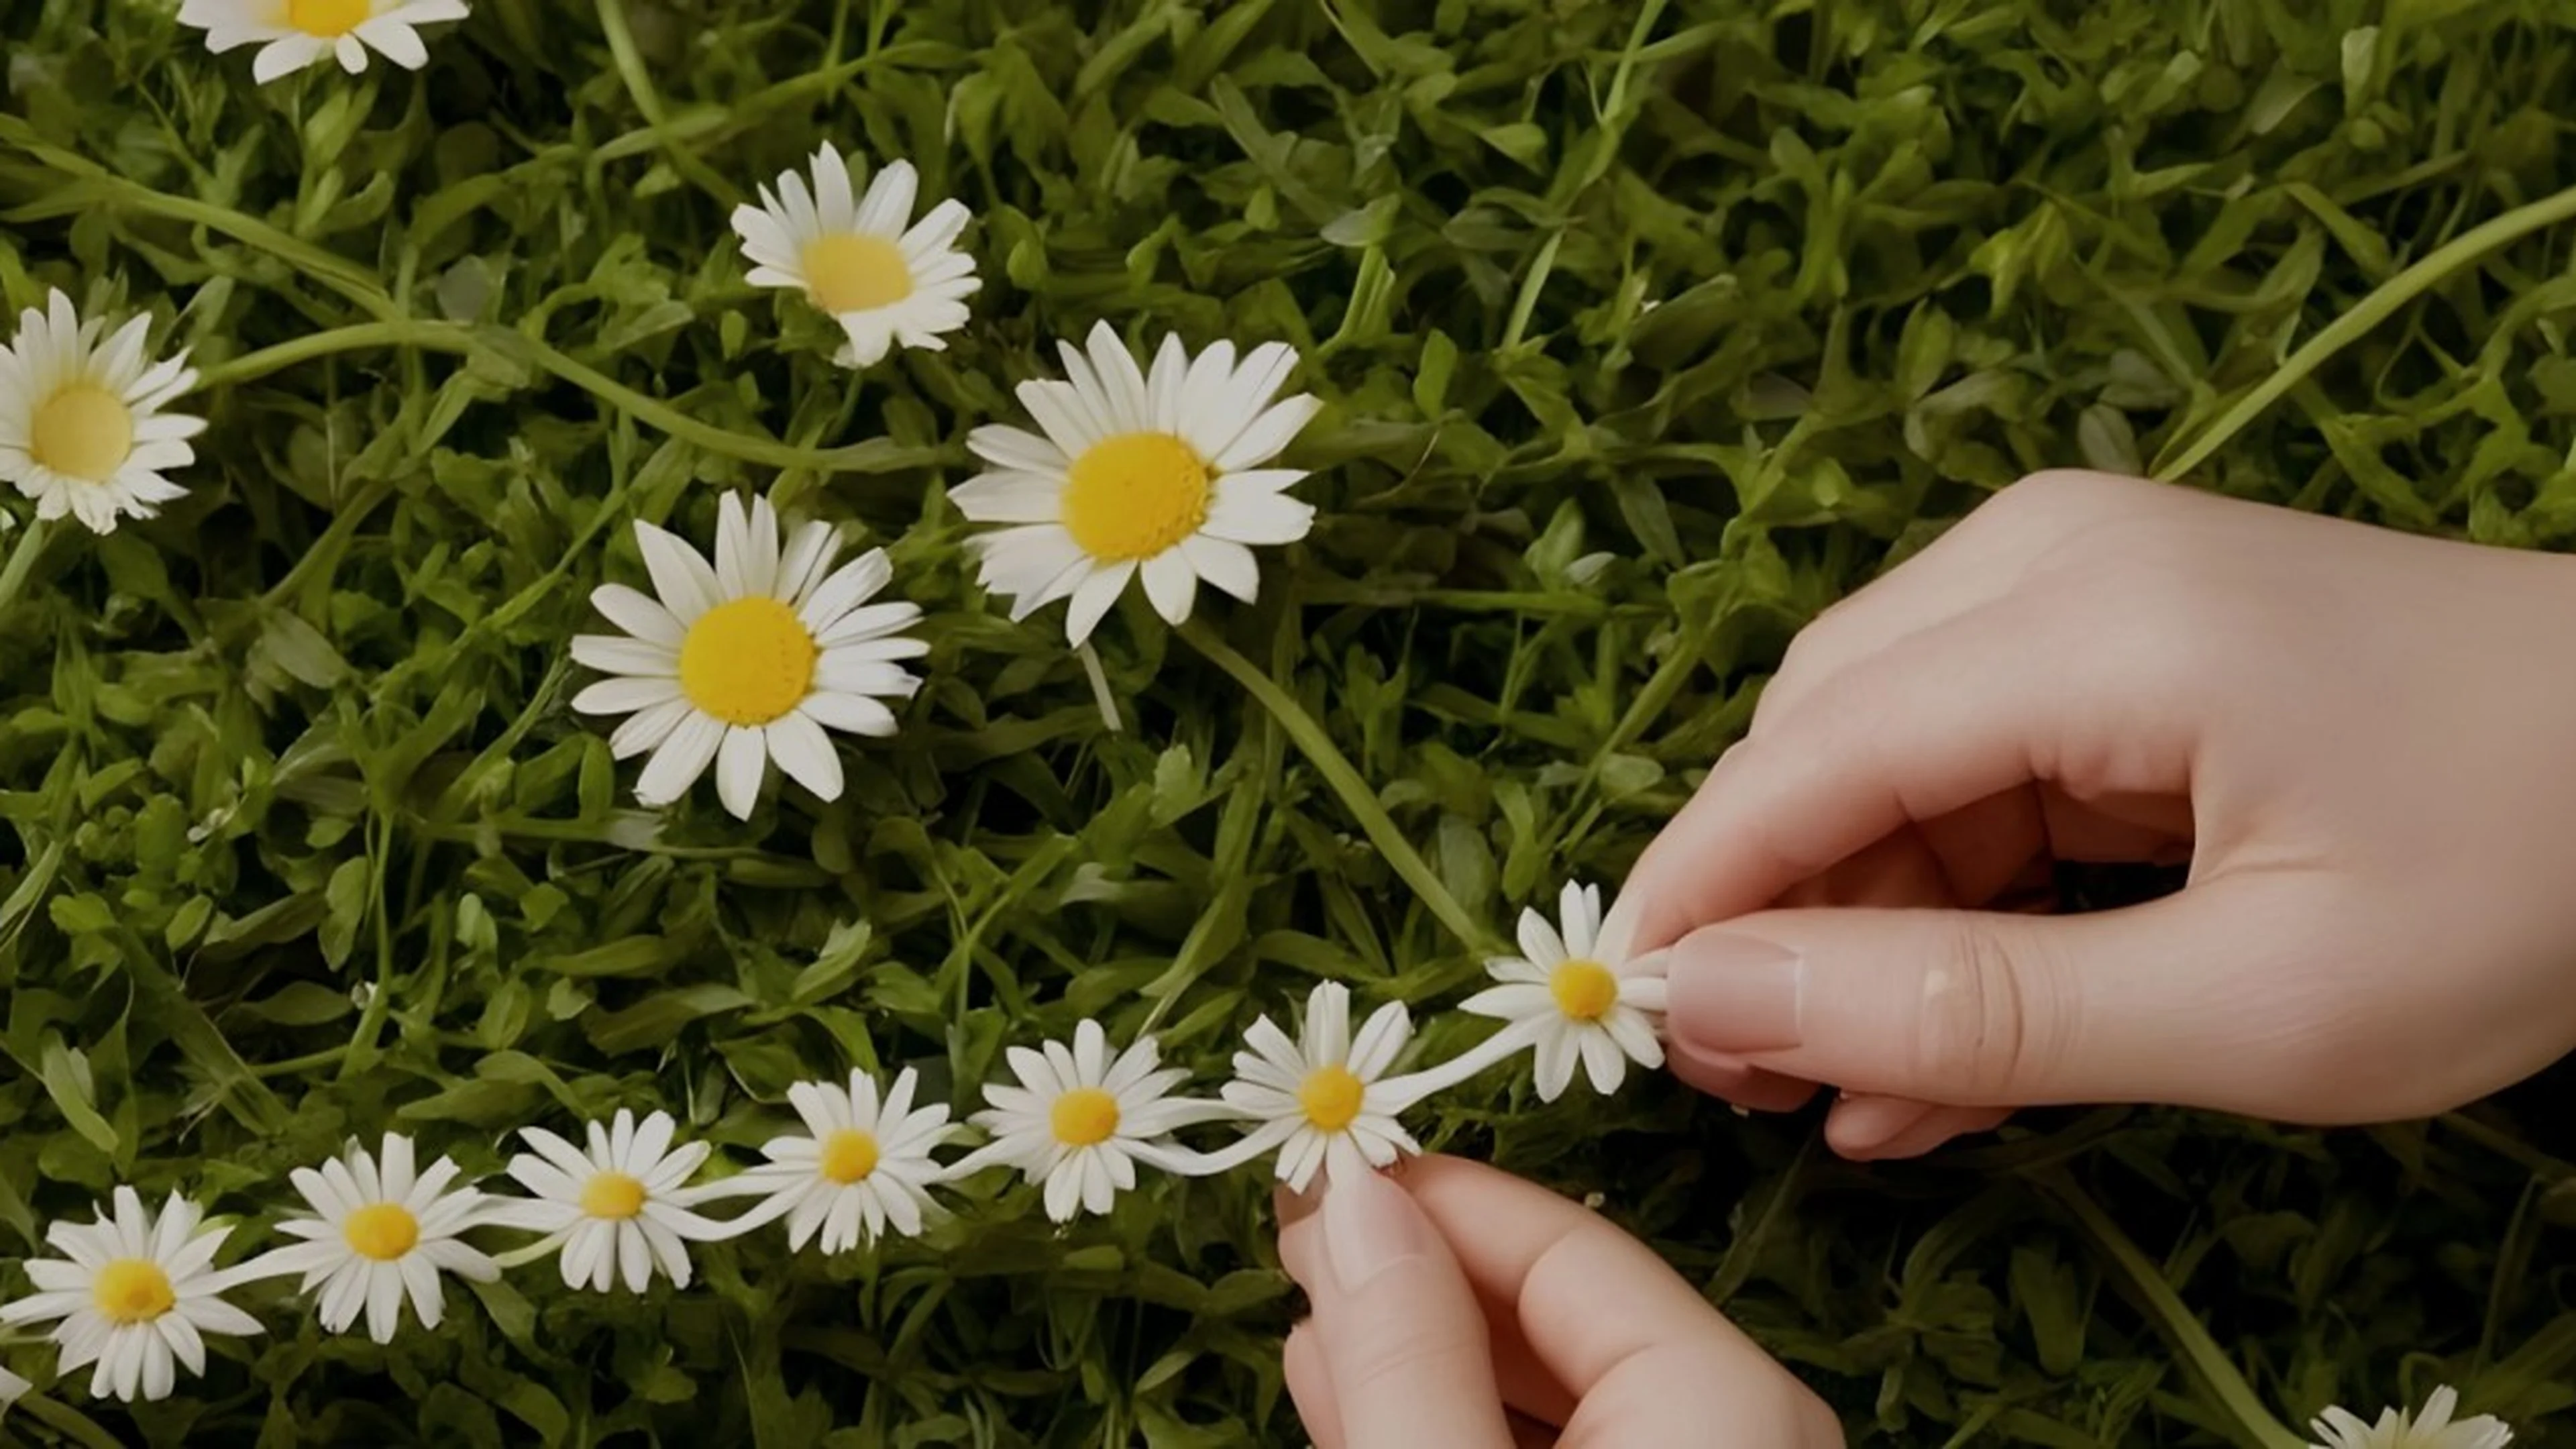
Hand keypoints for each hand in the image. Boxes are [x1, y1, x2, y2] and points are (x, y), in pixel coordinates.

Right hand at [1274, 1155, 1838, 1447]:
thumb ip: (1408, 1358)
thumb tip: (1352, 1199)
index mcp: (1730, 1404)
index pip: (1563, 1247)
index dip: (1427, 1200)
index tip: (1313, 1176)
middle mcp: (1745, 1435)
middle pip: (1558, 1313)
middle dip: (1417, 1272)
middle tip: (1295, 1236)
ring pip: (1551, 1394)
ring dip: (1422, 1350)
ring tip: (1313, 1310)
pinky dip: (1458, 1422)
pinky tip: (1359, 1397)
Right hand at [1622, 470, 2575, 1156]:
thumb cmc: (2522, 881)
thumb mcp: (2253, 1001)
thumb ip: (1972, 1008)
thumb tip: (1723, 1000)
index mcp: (2086, 623)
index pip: (1802, 761)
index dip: (1697, 901)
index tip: (1629, 1035)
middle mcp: (2046, 558)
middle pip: (1820, 741)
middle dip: (1773, 917)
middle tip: (1760, 1088)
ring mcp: (2080, 576)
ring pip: (1881, 755)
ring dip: (1862, 925)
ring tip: (1866, 1098)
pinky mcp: (2114, 623)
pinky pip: (1969, 758)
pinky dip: (1947, 893)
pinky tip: (1945, 1038)